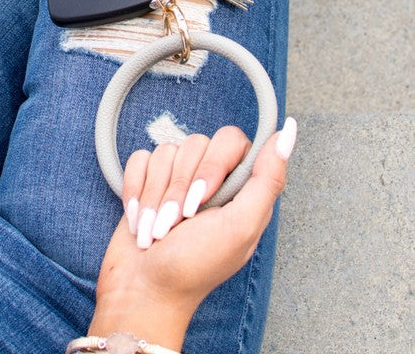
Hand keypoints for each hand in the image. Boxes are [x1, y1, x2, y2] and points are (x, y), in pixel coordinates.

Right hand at [89, 117, 296, 349]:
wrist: (142, 290)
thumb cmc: (195, 267)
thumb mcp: (240, 227)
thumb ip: (268, 179)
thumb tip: (288, 132)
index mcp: (240, 188)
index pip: (233, 141)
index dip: (213, 165)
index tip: (202, 200)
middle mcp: (211, 179)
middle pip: (196, 142)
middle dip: (179, 186)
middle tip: (178, 221)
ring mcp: (177, 178)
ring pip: (166, 151)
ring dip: (155, 196)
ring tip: (156, 229)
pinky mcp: (148, 180)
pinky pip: (141, 158)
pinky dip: (136, 189)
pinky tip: (138, 218)